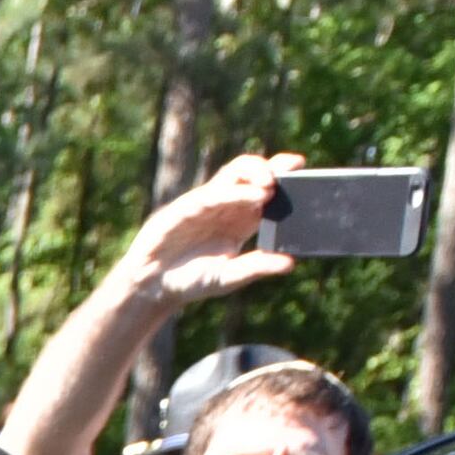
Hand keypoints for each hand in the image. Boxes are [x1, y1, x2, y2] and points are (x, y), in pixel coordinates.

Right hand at [117, 151, 301, 314]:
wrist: (153, 289)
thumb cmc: (191, 281)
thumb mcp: (229, 277)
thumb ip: (257, 267)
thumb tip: (291, 264)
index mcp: (239, 219)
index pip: (262, 187)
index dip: (281, 172)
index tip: (301, 166)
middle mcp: (224, 206)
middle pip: (248, 172)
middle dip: (270, 167)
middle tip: (290, 173)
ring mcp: (203, 205)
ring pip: (230, 175)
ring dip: (253, 175)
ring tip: (271, 186)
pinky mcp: (183, 210)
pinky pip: (209, 196)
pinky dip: (232, 194)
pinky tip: (252, 197)